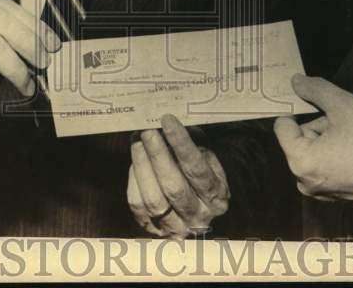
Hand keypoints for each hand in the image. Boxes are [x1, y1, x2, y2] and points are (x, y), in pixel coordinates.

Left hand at [127, 114, 228, 238]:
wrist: (195, 209)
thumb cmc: (200, 174)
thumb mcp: (206, 159)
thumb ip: (193, 143)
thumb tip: (170, 122)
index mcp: (217, 197)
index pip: (197, 170)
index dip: (181, 144)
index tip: (168, 121)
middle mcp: (198, 216)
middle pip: (174, 187)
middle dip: (158, 155)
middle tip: (147, 130)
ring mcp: (175, 227)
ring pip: (154, 199)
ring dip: (142, 165)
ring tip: (137, 141)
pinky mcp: (153, 230)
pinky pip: (138, 205)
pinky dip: (135, 179)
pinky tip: (136, 160)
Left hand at [274, 75, 352, 207]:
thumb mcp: (344, 106)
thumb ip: (316, 90)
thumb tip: (294, 81)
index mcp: (300, 161)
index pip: (283, 126)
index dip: (299, 112)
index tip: (319, 108)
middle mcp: (302, 181)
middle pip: (300, 139)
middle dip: (320, 127)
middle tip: (344, 126)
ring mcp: (317, 192)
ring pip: (313, 151)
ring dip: (328, 140)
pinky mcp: (332, 197)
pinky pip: (324, 166)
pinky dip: (334, 156)